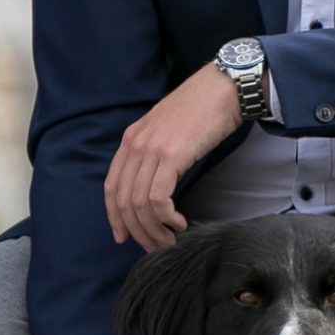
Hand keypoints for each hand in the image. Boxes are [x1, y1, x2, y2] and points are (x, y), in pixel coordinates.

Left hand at [106, 64, 245, 249]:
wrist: (223, 87)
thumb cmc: (202, 108)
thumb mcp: (168, 129)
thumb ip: (155, 152)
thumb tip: (158, 185)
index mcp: (131, 139)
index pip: (112, 187)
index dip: (115, 217)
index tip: (124, 237)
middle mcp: (135, 145)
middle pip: (124, 201)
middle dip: (137, 230)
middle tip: (154, 246)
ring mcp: (151, 149)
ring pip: (139, 204)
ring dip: (154, 229)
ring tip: (170, 239)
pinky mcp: (171, 156)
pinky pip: (158, 198)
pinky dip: (166, 217)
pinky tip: (179, 221)